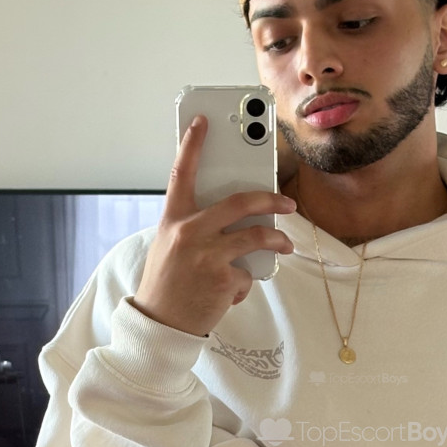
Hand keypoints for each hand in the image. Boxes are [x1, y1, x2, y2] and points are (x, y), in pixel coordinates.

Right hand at [133, 114, 296, 334]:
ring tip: (285, 243)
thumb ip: (193, 227)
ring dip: (277, 239)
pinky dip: (244, 283)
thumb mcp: (169, 247)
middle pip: (239, 202)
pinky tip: (229, 292)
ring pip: (256, 235)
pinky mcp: (223, 278)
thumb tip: (233, 217)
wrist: (160, 324)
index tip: (203, 121)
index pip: (181, 173)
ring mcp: (206, 255)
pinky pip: (247, 273)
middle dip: (269, 197)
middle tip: (287, 200)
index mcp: (172, 220)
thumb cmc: (166, 284)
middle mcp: (188, 232)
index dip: (191, 144)